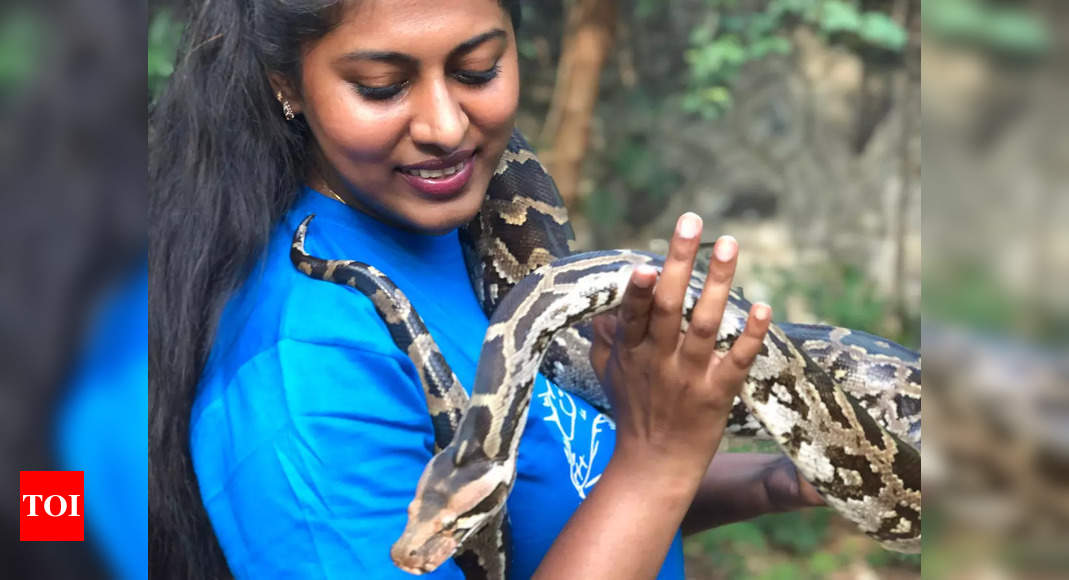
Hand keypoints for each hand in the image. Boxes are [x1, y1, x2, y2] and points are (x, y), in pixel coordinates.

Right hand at [589, 212, 771, 484]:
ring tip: (729, 245)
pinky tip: (764, 307)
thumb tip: (602, 304)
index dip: (639, 289)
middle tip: (692, 223)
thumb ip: (605, 336)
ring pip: (705, 325)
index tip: (645, 263)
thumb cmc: (632, 411)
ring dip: (718, 284)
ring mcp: (690, 377)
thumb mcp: (608, 372)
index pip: (634, 313)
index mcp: (631, 351)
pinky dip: (752, 335)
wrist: (655, 465)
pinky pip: (737, 361)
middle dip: (680, 262)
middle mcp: (659, 360)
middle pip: (669, 307)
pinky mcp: (718, 394)